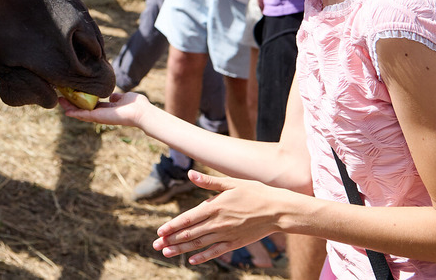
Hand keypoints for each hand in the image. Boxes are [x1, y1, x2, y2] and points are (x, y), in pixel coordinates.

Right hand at [61, 91, 146, 126]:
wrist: (141, 112)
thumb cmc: (136, 105)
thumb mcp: (124, 97)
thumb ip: (117, 97)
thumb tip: (112, 96)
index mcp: (107, 108)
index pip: (91, 105)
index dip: (81, 100)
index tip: (72, 94)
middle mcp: (102, 114)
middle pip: (83, 109)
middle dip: (71, 104)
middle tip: (60, 98)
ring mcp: (100, 116)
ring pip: (81, 113)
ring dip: (70, 108)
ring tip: (60, 102)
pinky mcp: (99, 117)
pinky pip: (84, 115)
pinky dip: (75, 113)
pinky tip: (66, 111)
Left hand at [152, 172, 282, 264]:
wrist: (278, 210)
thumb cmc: (255, 192)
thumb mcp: (232, 183)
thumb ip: (209, 182)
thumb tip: (190, 174)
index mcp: (215, 207)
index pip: (188, 219)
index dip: (172, 226)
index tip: (159, 231)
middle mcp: (218, 223)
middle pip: (190, 234)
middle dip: (171, 240)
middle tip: (156, 245)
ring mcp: (227, 234)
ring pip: (200, 244)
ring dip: (182, 249)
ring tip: (167, 253)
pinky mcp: (235, 243)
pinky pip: (216, 252)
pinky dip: (203, 257)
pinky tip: (192, 261)